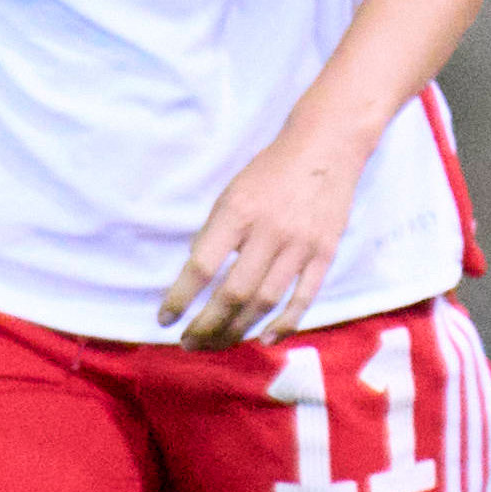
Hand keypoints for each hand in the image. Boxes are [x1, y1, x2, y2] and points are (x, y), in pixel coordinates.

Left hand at [161, 124, 365, 348]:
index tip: (164, 319)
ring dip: (238, 329)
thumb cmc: (269, 172)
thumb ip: (215, 234)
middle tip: (188, 344)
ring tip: (217, 344)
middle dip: (207, 325)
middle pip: (233, 293)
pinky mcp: (325, 252)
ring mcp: (300, 244)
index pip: (201, 266)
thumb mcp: (230, 194)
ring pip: (265, 301)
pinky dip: (284, 323)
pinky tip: (263, 339)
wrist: (325, 147)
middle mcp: (268, 231)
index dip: (179, 298)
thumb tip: (194, 278)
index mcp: (236, 213)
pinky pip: (303, 297)